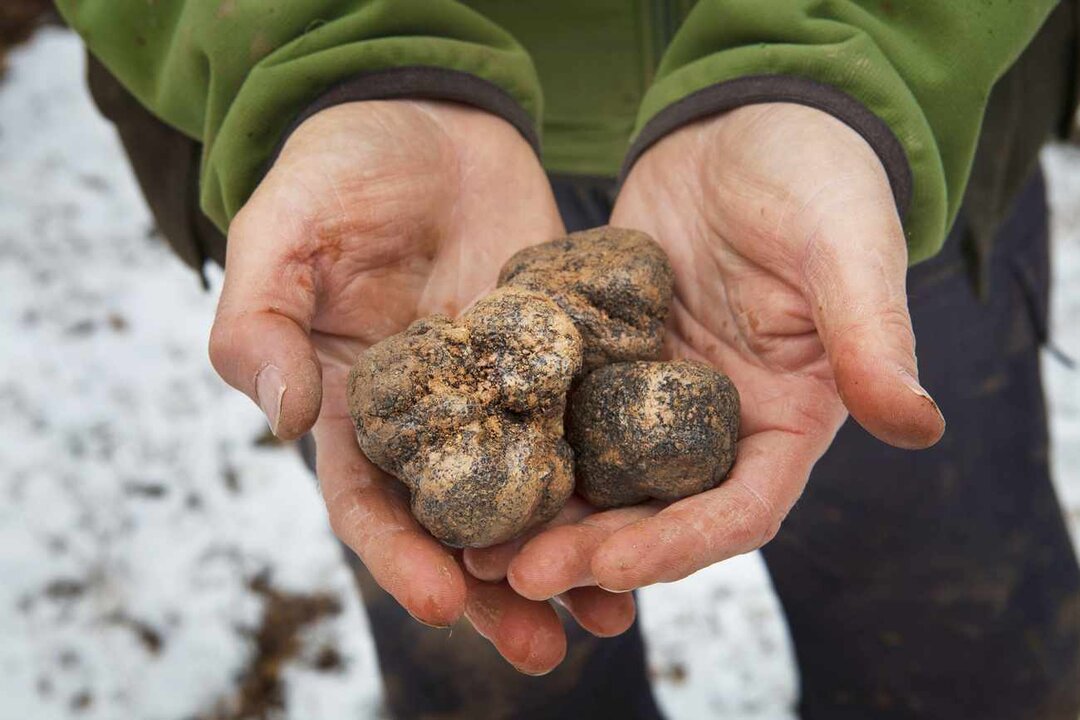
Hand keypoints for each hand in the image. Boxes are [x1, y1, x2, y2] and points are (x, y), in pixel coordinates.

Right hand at [207, 100, 634, 673]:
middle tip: (543, 647)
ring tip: (610, 613)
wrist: (429, 116)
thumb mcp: (281, 232)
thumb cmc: (338, 169)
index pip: (369, 503)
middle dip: (495, 592)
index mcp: (354, 407)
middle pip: (460, 525)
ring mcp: (499, 392)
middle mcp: (431, 418)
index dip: (398, 556)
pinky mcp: (557, 359)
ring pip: (531, 494)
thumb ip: (260, 320)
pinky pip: (585, 427)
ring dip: (565, 557)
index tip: (439, 601)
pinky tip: (651, 519)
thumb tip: (281, 419)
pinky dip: (611, 477)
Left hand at [465, 103, 945, 599]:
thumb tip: (918, 426)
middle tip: (514, 571)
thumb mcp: (847, 247)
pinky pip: (558, 407)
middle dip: (588, 549)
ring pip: (596, 474)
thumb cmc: (816, 175)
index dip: (676, 548)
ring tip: (473, 540)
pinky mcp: (604, 358)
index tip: (608, 567)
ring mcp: (653, 394)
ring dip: (541, 513)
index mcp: (784, 420)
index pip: (738, 511)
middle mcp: (716, 424)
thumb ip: (872, 335)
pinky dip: (517, 438)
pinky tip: (463, 456)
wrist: (743, 125)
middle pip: (654, 511)